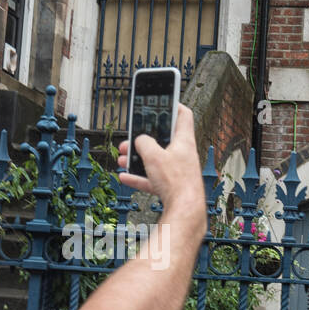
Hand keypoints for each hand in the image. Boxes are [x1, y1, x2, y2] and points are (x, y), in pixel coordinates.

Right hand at [117, 103, 204, 220]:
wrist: (185, 210)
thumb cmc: (176, 181)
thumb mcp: (153, 155)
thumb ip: (143, 143)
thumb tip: (139, 140)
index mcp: (184, 140)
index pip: (183, 115)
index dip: (173, 104)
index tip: (163, 99)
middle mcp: (182, 154)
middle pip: (162, 139)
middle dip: (144, 137)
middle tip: (131, 136)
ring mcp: (177, 170)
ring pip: (155, 159)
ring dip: (137, 158)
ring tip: (123, 158)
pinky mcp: (171, 186)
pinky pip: (152, 178)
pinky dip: (138, 177)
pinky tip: (125, 177)